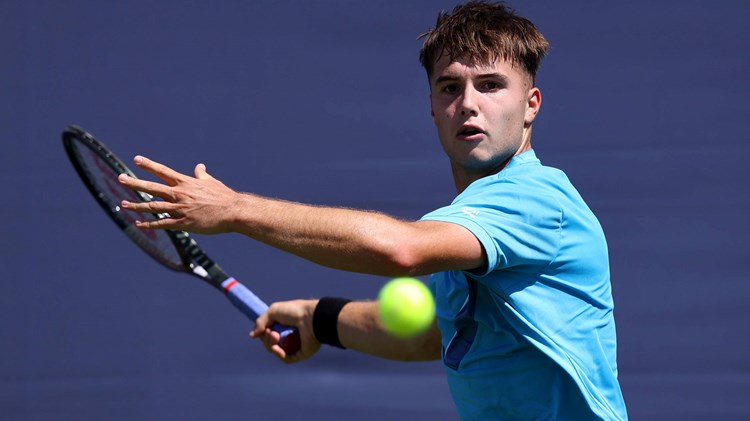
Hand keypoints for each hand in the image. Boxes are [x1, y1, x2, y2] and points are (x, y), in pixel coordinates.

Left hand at [117, 155, 238, 233]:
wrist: (232, 211)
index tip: (136, 159)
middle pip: (152, 187)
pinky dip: (149, 224)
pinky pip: (162, 224)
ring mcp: (180, 209)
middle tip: (121, 178)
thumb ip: (202, 174)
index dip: (149, 165)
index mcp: (186, 183)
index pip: (163, 171)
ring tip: (123, 204)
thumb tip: (199, 166)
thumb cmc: (224, 196)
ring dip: (136, 205)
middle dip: (134, 183)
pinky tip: (139, 224)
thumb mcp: (212, 182)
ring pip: (153, 207)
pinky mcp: (183, 223)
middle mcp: (180, 194)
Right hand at [251, 299, 320, 362]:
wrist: (311, 318)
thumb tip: (252, 335)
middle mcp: (289, 335)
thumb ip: (260, 322)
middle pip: (270, 343)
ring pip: (276, 351)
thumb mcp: (273, 311)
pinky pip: (286, 359)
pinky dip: (279, 354)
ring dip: (271, 345)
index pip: (268, 334)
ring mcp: (294, 345)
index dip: (263, 333)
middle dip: (267, 339)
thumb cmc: (294, 311)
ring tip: (276, 337)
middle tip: (272, 332)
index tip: (264, 329)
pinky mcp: (300, 354)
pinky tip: (277, 348)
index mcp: (284, 325)